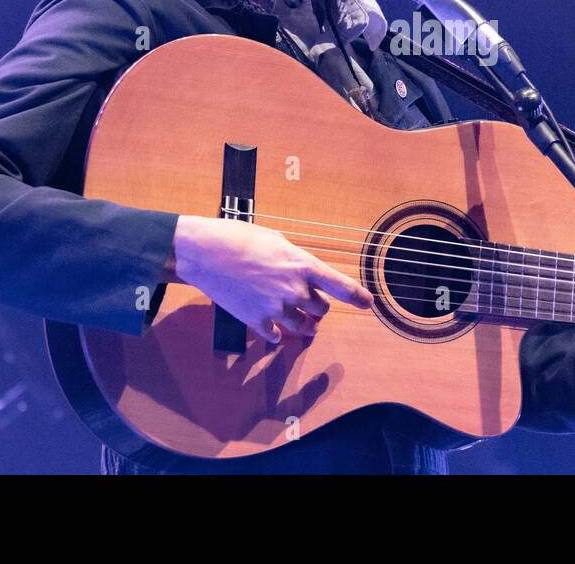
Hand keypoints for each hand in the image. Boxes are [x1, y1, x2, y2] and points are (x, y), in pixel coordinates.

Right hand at [172, 214, 372, 344]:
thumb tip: (299, 270)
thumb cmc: (239, 238)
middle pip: (322, 309)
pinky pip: (277, 337)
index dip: (357, 296)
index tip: (368, 302)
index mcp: (302, 265)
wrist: (206, 253)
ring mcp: (276, 308)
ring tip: (299, 320)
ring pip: (303, 327)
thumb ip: (293, 258)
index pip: (340, 285)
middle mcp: (294, 289)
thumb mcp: (275, 239)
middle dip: (318, 306)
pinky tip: (274, 329)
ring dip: (303, 324)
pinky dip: (278, 334)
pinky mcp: (257, 321)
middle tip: (308, 300)